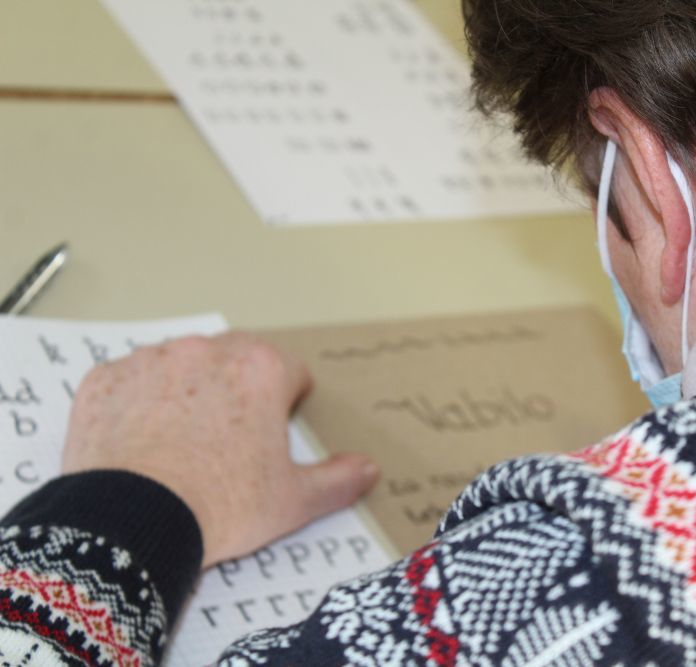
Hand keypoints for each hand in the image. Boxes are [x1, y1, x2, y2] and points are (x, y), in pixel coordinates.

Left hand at [62, 332, 377, 567]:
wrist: (132, 523)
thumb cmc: (218, 507)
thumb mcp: (292, 501)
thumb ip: (337, 480)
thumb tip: (367, 469)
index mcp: (261, 370)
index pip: (290, 370)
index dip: (287, 404)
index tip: (274, 435)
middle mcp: (207, 352)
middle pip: (236, 359)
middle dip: (239, 390)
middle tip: (231, 441)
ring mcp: (151, 361)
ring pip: (182, 366)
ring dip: (188, 391)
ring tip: (182, 445)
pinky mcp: (105, 380)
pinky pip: (130, 382)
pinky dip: (138, 403)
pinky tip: (141, 444)